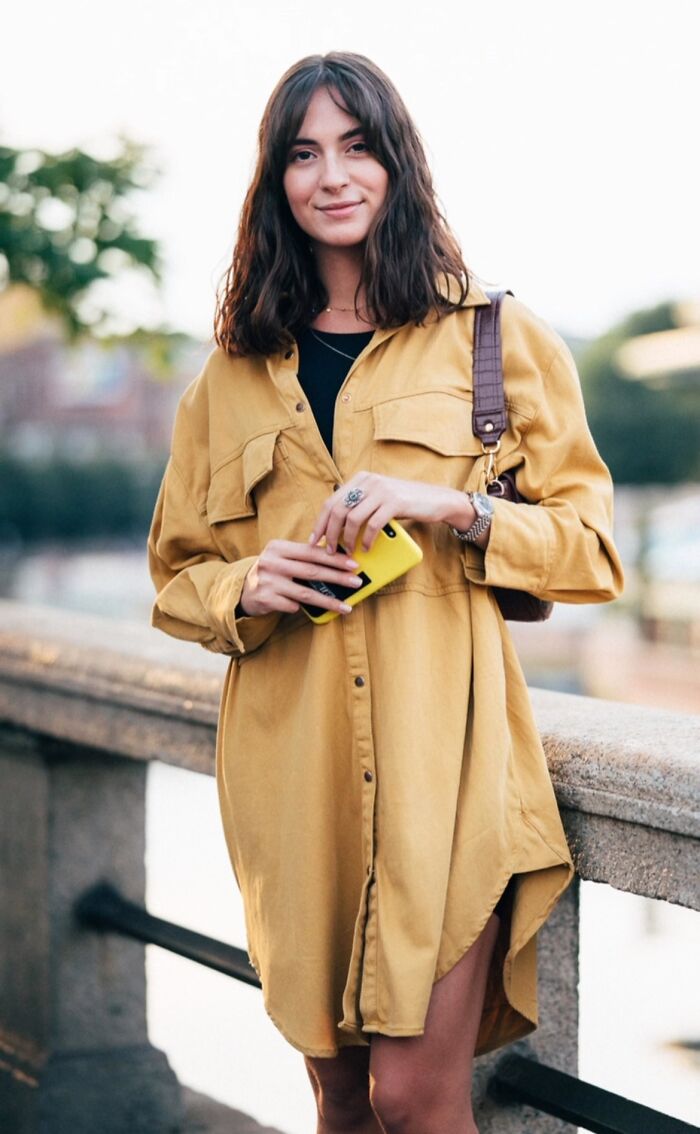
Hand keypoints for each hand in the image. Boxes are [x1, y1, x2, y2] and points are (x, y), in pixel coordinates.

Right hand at [239, 539, 363, 617]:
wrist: (242, 588)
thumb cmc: (272, 571)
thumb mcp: (283, 557)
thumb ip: (304, 555)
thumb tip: (339, 557)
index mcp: (278, 547)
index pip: (312, 552)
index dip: (334, 558)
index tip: (353, 564)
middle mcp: (271, 562)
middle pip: (311, 571)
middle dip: (337, 577)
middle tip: (357, 582)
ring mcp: (267, 581)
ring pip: (306, 593)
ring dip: (329, 601)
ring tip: (346, 606)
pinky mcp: (265, 599)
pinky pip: (293, 606)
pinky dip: (303, 607)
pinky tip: (312, 610)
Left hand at [308, 472, 476, 553]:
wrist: (436, 499)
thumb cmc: (405, 503)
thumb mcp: (378, 498)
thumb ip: (359, 505)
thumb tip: (333, 528)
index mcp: (360, 479)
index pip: (331, 501)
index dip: (320, 522)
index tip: (314, 539)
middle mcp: (368, 481)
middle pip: (338, 509)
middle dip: (330, 533)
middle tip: (329, 550)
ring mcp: (382, 491)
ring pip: (352, 518)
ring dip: (347, 539)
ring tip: (347, 552)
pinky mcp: (394, 502)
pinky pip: (372, 524)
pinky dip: (367, 540)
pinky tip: (366, 548)